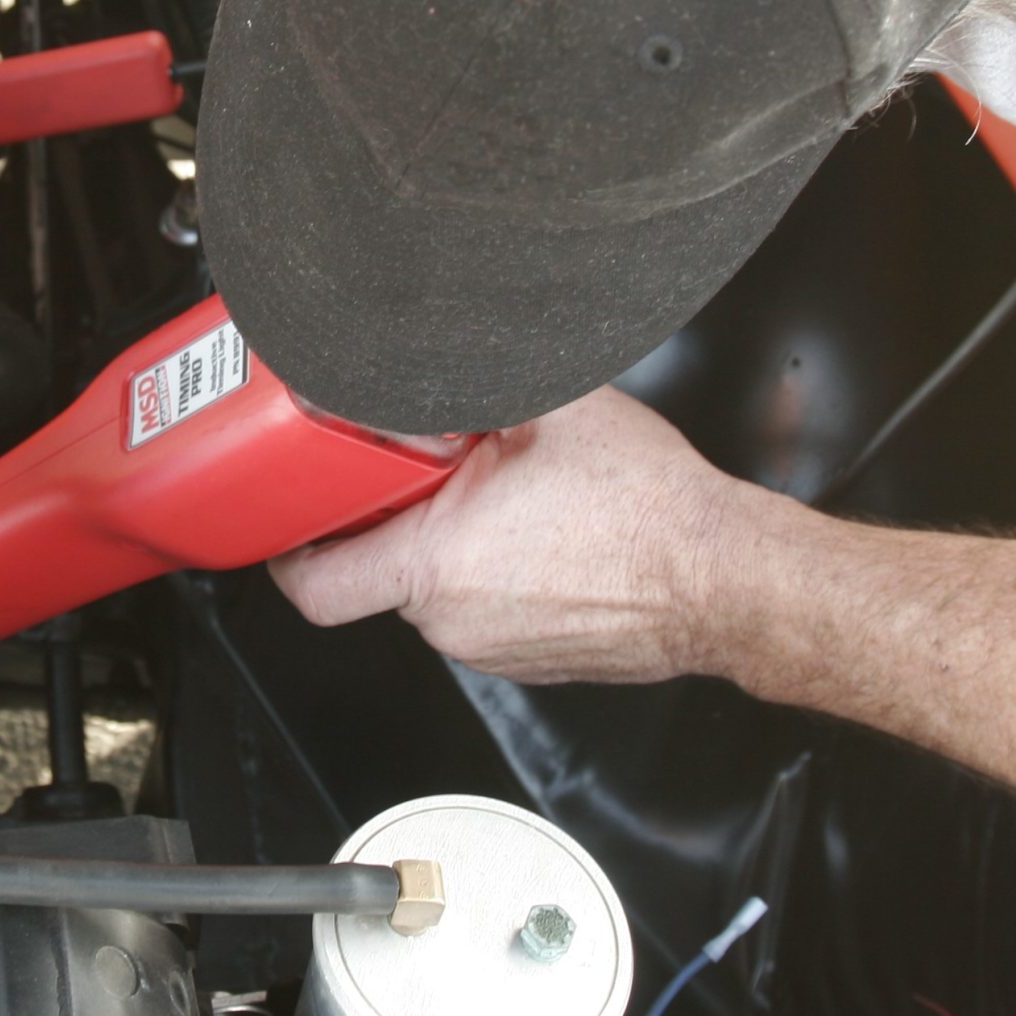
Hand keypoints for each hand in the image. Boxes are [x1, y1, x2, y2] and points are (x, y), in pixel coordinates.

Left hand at [269, 388, 738, 682]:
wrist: (726, 576)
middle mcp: (454, 622)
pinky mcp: (531, 660)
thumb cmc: (649, 509)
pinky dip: (492, 571)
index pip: (314, 586)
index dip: (289, 551)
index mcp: (435, 565)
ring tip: (499, 496)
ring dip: (450, 543)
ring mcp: (493, 649)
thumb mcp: (546, 409)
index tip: (292, 519)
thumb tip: (423, 356)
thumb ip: (468, 383)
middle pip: (380, 571)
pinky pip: (484, 609)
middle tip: (428, 470)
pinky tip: (537, 531)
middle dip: (395, 517)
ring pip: (436, 590)